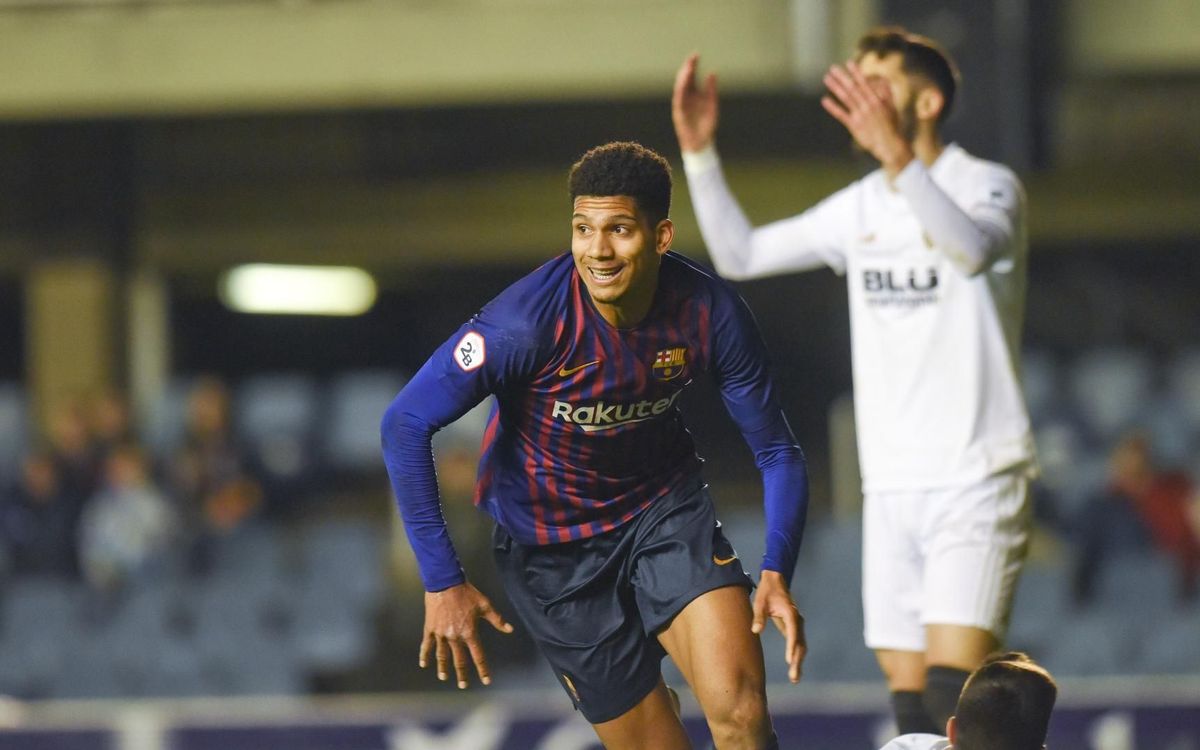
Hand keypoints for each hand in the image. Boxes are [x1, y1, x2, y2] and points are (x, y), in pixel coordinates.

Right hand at [419, 582, 513, 688]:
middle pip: (459, 660)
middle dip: (462, 674)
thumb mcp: (485, 605)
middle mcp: (455, 637)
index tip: (486, 680)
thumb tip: (510, 629)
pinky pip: (427, 645)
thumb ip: (497, 620)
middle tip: (463, 685)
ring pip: (442, 655)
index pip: (478, 656)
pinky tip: (423, 663)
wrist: (445, 582)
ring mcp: (441, 634)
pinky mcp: (430, 628)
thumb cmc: (466, 593)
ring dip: (443, 668)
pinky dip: (425, 655)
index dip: (483, 669)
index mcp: (469, 632)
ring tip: (444, 677)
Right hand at [672, 53, 718, 152]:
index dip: (692, 66)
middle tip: (692, 57)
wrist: (701, 143)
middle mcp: (686, 98)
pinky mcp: (679, 113)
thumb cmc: (707, 125)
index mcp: (694, 94)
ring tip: (688, 68)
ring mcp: (682, 105)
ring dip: (683, 78)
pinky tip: (684, 83)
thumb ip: (711, 90)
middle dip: (687, 68)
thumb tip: (712, 73)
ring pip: (680, 88)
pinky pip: (679, 100)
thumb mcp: (712, 105)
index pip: (691, 77)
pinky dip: (681, 91)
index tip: (695, 55)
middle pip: (684, 79)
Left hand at [751, 570, 806, 682]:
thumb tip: (756, 631)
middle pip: (800, 643)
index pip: (792, 632)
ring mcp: (797, 624)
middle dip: (797, 661)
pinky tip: (793, 667)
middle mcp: (797, 620)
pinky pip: (797, 643)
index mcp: (790, 614)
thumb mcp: (759, 602)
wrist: (775, 580)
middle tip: (793, 677)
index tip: (789, 660)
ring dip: (798, 661)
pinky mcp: (794, 627)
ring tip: (794, 678)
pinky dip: (796, 655)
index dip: (791, 646)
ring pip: (801, 645)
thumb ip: (758, 616)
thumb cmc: (767, 591)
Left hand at [821, 60, 913, 175]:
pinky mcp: (854, 125)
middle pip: (852, 88)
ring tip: (826, 79)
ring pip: (846, 98)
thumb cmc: (891, 126)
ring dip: (835, 87)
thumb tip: (883, 80)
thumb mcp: (892, 107)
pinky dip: (833, 107)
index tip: (849, 63)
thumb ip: (886, 93)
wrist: (889, 144)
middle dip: (842, 77)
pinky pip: (841, 114)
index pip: (864, 83)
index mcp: (877, 99)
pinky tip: (824, 100)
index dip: (856, 72)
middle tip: (832, 68)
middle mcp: (868, 105)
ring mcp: (860, 115)